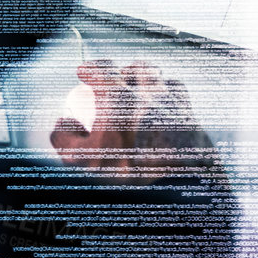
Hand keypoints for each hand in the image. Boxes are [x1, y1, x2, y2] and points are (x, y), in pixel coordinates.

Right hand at [48, 60, 216, 183]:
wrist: (173, 189)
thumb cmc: (125, 171)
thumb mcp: (82, 160)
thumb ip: (64, 138)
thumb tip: (63, 121)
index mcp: (120, 99)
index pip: (102, 71)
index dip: (91, 69)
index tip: (83, 72)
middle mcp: (150, 95)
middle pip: (138, 69)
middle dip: (125, 71)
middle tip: (117, 80)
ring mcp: (174, 105)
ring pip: (164, 79)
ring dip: (151, 81)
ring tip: (143, 91)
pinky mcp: (193, 118)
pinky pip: (182, 97)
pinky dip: (172, 96)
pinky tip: (166, 107)